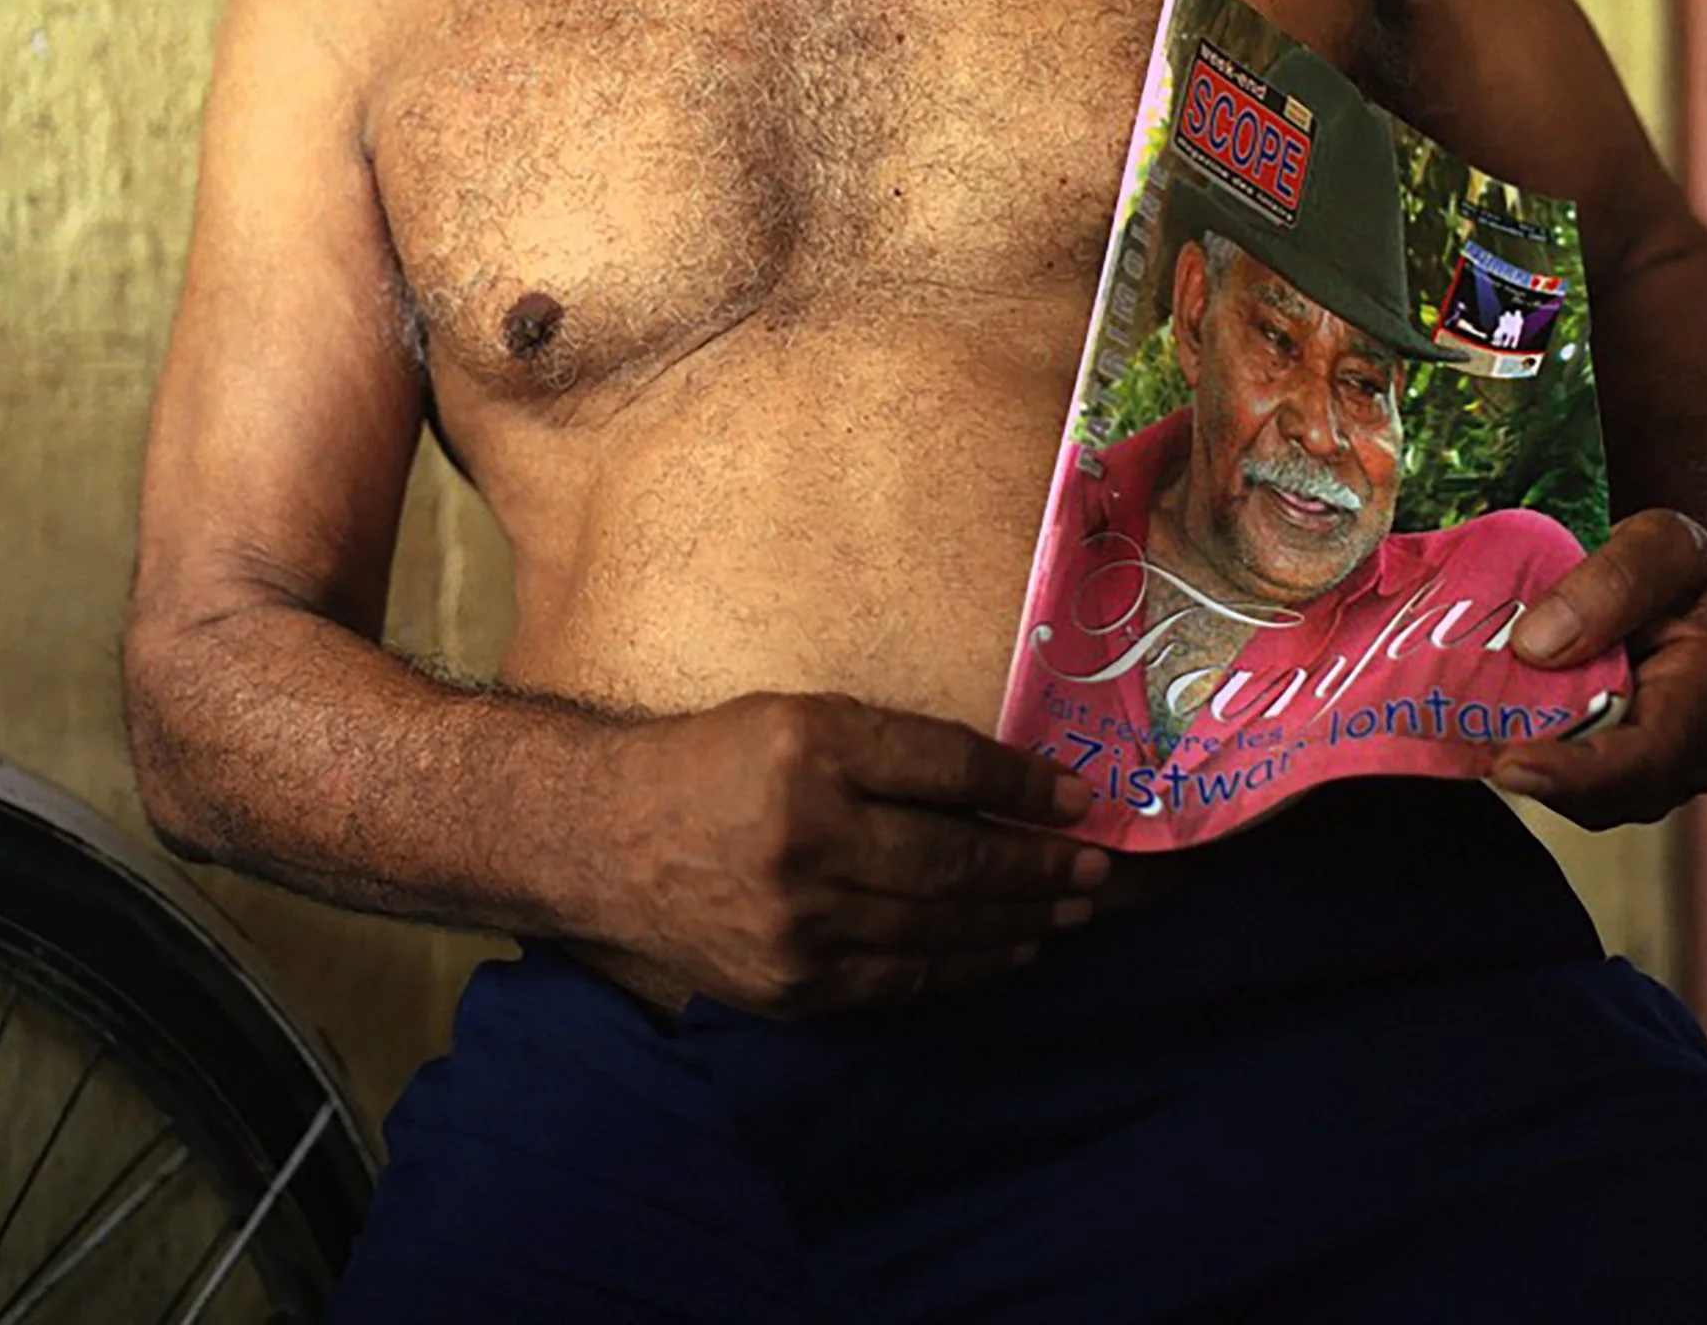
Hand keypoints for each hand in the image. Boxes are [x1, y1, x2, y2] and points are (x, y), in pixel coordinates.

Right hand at [592, 692, 1106, 1016]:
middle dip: (1038, 868)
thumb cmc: (719, 764)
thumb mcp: (799, 719)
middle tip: (1096, 868)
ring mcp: (799, 924)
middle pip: (953, 861)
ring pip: (938, 930)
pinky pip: (903, 982)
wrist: (610, 841)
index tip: (1078, 797)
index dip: (1022, 786)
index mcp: (811, 748)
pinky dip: (965, 968)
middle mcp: (806, 836)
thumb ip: (891, 747)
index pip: (945, 768)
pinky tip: (1008, 951)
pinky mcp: (792, 987)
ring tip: (1071, 910)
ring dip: (1019, 922)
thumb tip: (1001, 783)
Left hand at [1489, 508, 1706, 828]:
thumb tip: (1536, 645)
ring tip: (1474, 737)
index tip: (1509, 764)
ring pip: (1590, 797)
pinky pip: (1579, 780)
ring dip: (1531, 773)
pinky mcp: (1630, 766)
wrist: (1702, 588)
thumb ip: (1612, 583)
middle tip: (1473, 752)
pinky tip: (1492, 728)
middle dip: (1542, 779)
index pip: (1650, 751)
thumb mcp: (1663, 541)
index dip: (1577, 771)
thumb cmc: (1688, 566)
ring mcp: (1665, 764)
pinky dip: (1535, 757)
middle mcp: (1699, 743)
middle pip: (1614, 791)